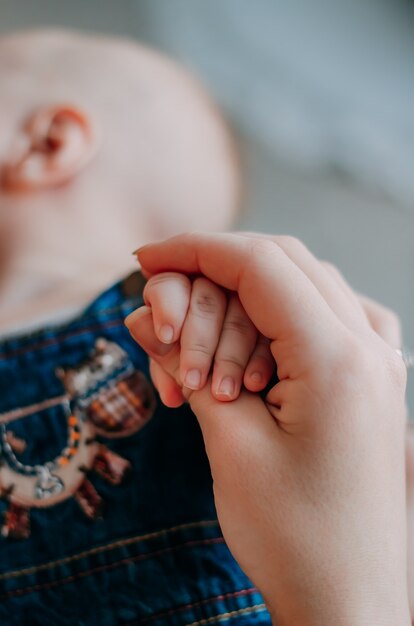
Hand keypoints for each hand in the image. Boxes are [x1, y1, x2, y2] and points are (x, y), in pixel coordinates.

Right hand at [126, 233, 409, 625]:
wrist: (350, 600)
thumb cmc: (293, 538)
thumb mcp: (229, 445)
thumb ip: (185, 365)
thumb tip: (141, 315)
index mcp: (337, 358)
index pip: (260, 264)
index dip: (195, 250)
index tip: (145, 258)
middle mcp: (370, 347)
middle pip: (286, 264)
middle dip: (215, 270)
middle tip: (161, 296)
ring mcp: (381, 362)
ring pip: (310, 285)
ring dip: (248, 301)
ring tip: (203, 354)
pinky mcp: (375, 381)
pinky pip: (336, 316)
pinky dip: (287, 313)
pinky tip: (262, 337)